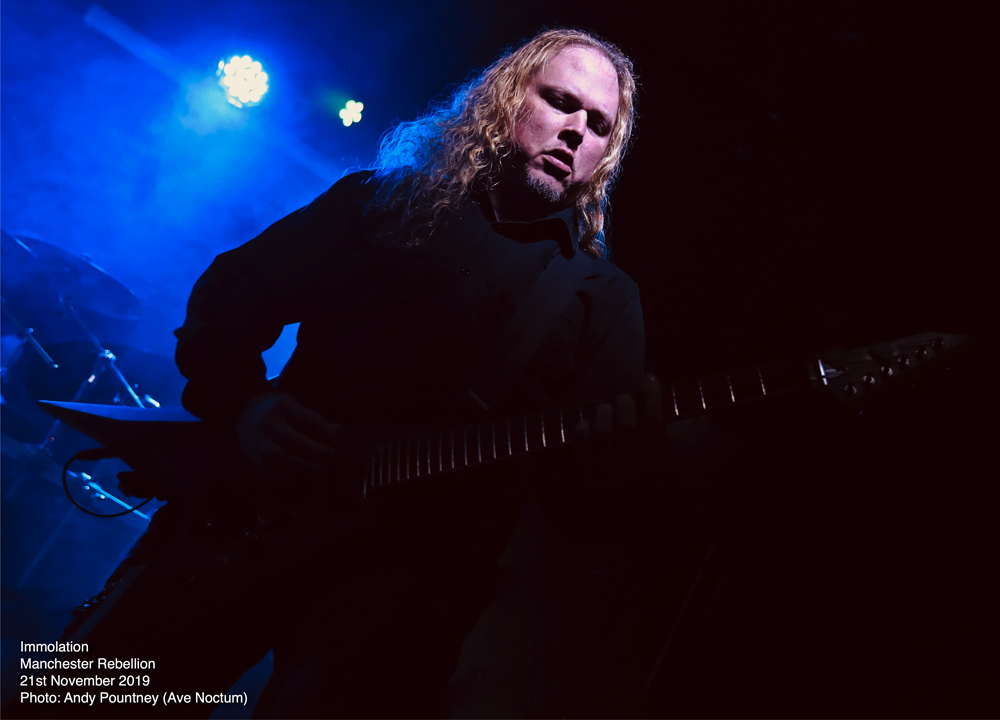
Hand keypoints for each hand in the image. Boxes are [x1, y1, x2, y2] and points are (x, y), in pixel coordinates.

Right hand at [236, 392, 340, 479]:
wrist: (242, 411)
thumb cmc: (276, 408)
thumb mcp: (295, 405)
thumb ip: (315, 419)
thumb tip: (340, 430)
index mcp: (283, 406)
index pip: (310, 420)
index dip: (327, 433)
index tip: (336, 441)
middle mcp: (269, 423)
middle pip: (294, 440)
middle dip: (317, 451)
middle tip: (331, 456)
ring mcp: (259, 440)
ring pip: (281, 458)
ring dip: (304, 467)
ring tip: (320, 471)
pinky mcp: (252, 456)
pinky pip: (269, 472)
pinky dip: (287, 479)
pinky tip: (301, 480)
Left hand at [572, 373, 664, 494]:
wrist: (606, 492)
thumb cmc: (630, 458)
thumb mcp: (647, 446)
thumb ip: (650, 422)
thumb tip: (650, 383)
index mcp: (650, 455)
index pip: (655, 423)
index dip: (653, 397)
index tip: (649, 376)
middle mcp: (629, 462)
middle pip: (627, 428)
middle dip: (624, 405)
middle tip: (623, 398)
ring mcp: (605, 465)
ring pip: (602, 433)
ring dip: (603, 413)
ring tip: (605, 408)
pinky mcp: (583, 465)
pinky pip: (581, 438)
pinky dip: (583, 427)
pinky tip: (587, 426)